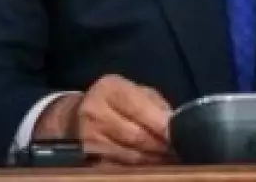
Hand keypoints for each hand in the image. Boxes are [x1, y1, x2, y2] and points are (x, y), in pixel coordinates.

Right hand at [33, 74, 172, 164]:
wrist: (77, 114)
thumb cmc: (115, 100)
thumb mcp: (134, 91)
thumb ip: (155, 105)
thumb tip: (176, 124)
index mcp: (109, 88)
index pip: (139, 108)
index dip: (161, 125)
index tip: (178, 135)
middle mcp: (95, 111)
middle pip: (136, 136)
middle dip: (161, 146)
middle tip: (176, 149)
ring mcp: (89, 136)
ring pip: (131, 155)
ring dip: (153, 159)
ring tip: (166, 157)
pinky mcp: (89, 157)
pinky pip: (121, 166)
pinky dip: (139, 167)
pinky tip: (150, 163)